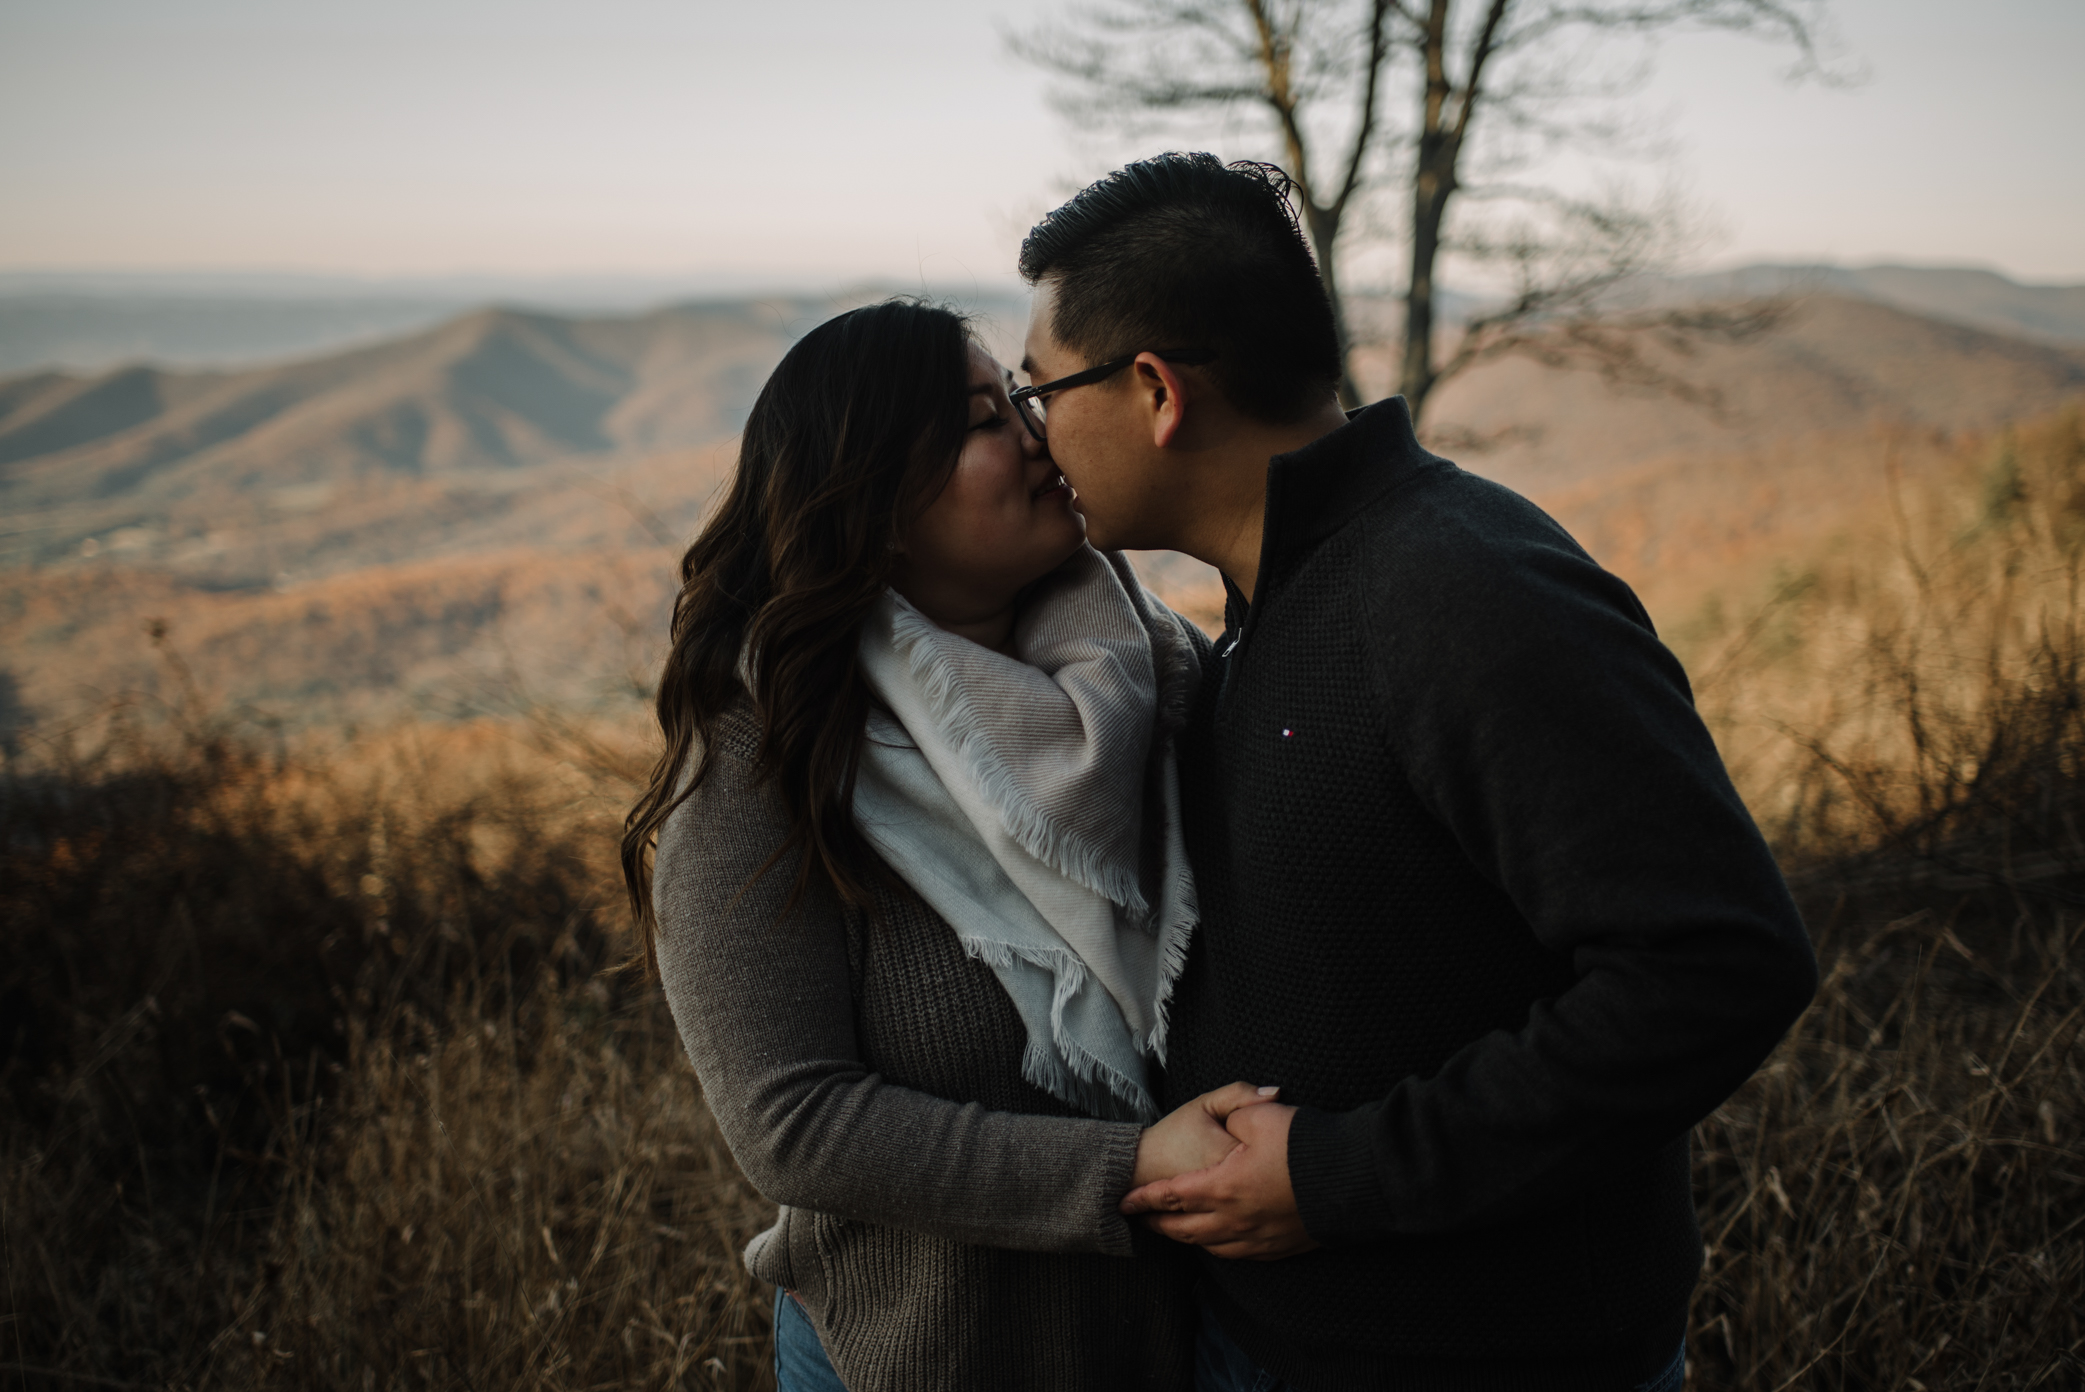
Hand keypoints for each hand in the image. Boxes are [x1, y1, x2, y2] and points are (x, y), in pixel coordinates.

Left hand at [1120, 1100, 1319, 1260]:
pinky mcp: (1279, 1247)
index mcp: (1223, 1186)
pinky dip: (1218, 1248)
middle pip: (1184, 1228)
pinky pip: (1237, 1254)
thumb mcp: (1259, 1115)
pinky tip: (1216, 1242)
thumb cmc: (1303, 1145)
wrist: (1352, 1179)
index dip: (1144, 1198)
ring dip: (1185, 1238)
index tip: (1123, 1201)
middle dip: (1158, 1223)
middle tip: (1141, 1218)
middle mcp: (1234, 1219)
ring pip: (1209, 1246)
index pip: (1171, 1195)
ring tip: (1173, 1230)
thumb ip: (1232, 1113)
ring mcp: (1257, 1237)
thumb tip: (1225, 1120)